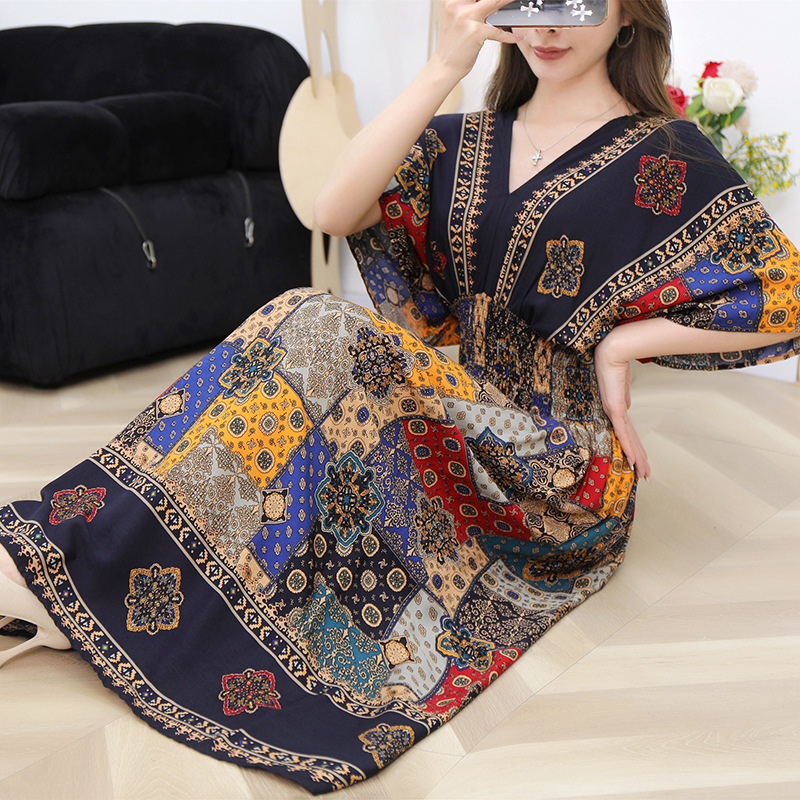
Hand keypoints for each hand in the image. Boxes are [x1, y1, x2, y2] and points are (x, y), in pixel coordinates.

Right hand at [432, 0, 522, 79]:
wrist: (444, 66)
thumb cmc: (452, 44)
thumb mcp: (455, 17)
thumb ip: (468, 5)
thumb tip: (488, 3)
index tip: (498, 0)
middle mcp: (457, 5)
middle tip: (509, 0)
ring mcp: (466, 18)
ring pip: (495, 2)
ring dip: (509, 1)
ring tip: (517, 2)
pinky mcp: (476, 32)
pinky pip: (498, 31)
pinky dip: (509, 36)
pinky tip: (517, 37)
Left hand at [593, 329, 650, 480]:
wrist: (612, 353)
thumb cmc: (615, 366)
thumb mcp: (623, 387)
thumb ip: (624, 399)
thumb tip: (628, 407)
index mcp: (615, 410)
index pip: (629, 434)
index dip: (635, 448)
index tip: (640, 461)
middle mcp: (613, 415)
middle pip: (629, 442)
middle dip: (638, 460)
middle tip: (643, 476)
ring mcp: (612, 413)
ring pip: (627, 441)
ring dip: (635, 459)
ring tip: (641, 474)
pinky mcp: (613, 409)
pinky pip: (622, 432)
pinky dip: (628, 447)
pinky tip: (632, 460)